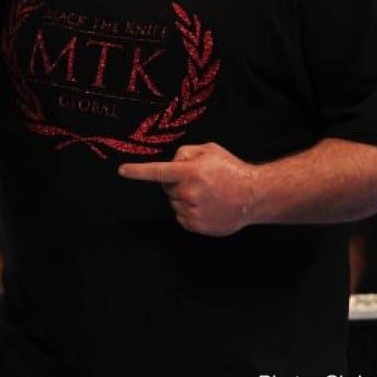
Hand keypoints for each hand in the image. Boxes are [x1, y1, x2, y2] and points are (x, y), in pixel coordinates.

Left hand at [118, 143, 258, 235]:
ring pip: (174, 203)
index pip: (158, 171)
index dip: (138, 171)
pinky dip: (188, 211)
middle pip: (166, 187)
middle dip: (176, 182)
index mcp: (191, 172)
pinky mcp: (198, 226)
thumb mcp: (209, 150)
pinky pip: (181, 217)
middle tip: (198, 180)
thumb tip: (170, 163)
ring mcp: (193, 211)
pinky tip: (206, 206)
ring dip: (183, 198)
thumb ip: (184, 152)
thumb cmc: (231, 170)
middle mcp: (189, 192)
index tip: (122, 171)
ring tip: (207, 194)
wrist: (255, 195)